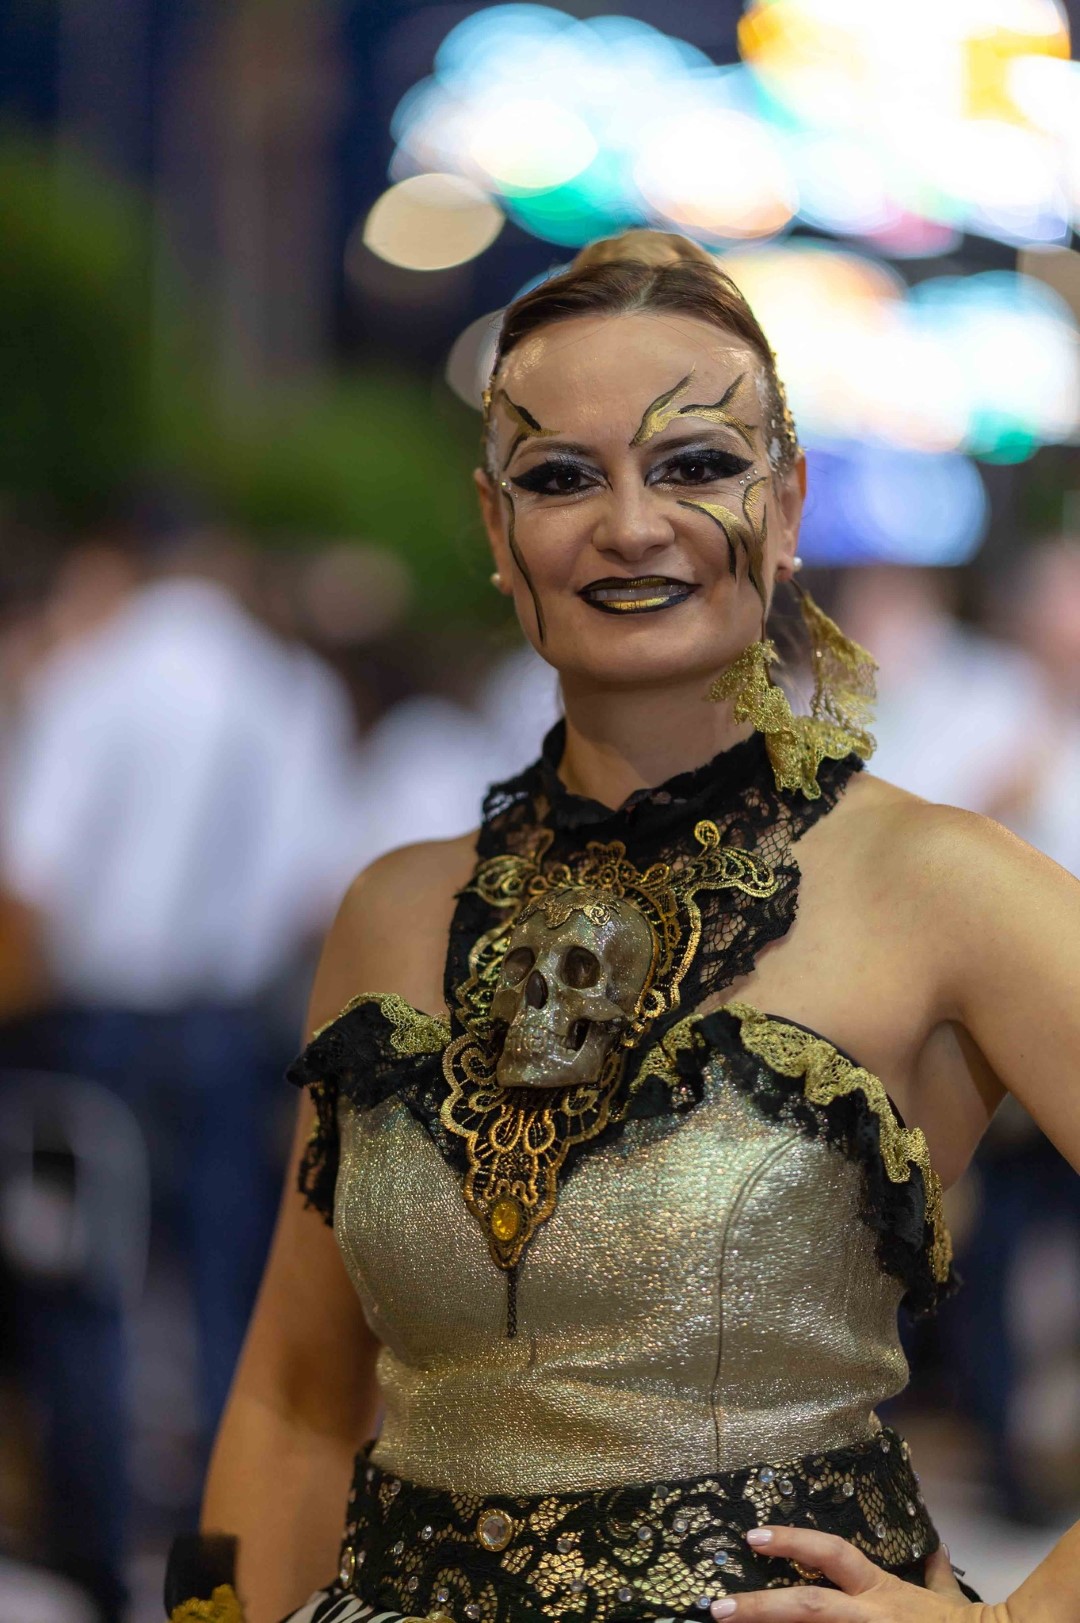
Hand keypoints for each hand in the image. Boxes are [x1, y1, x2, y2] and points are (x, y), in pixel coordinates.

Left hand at [708, 1527, 998, 1619]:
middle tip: (717, 1608)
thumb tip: (935, 1548)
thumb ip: (933, 1569)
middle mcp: (868, 1617)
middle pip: (806, 1607)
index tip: (754, 1536)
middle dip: (758, 1607)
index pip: (831, 1554)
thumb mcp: (945, 1595)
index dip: (792, 1542)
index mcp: (880, 1591)